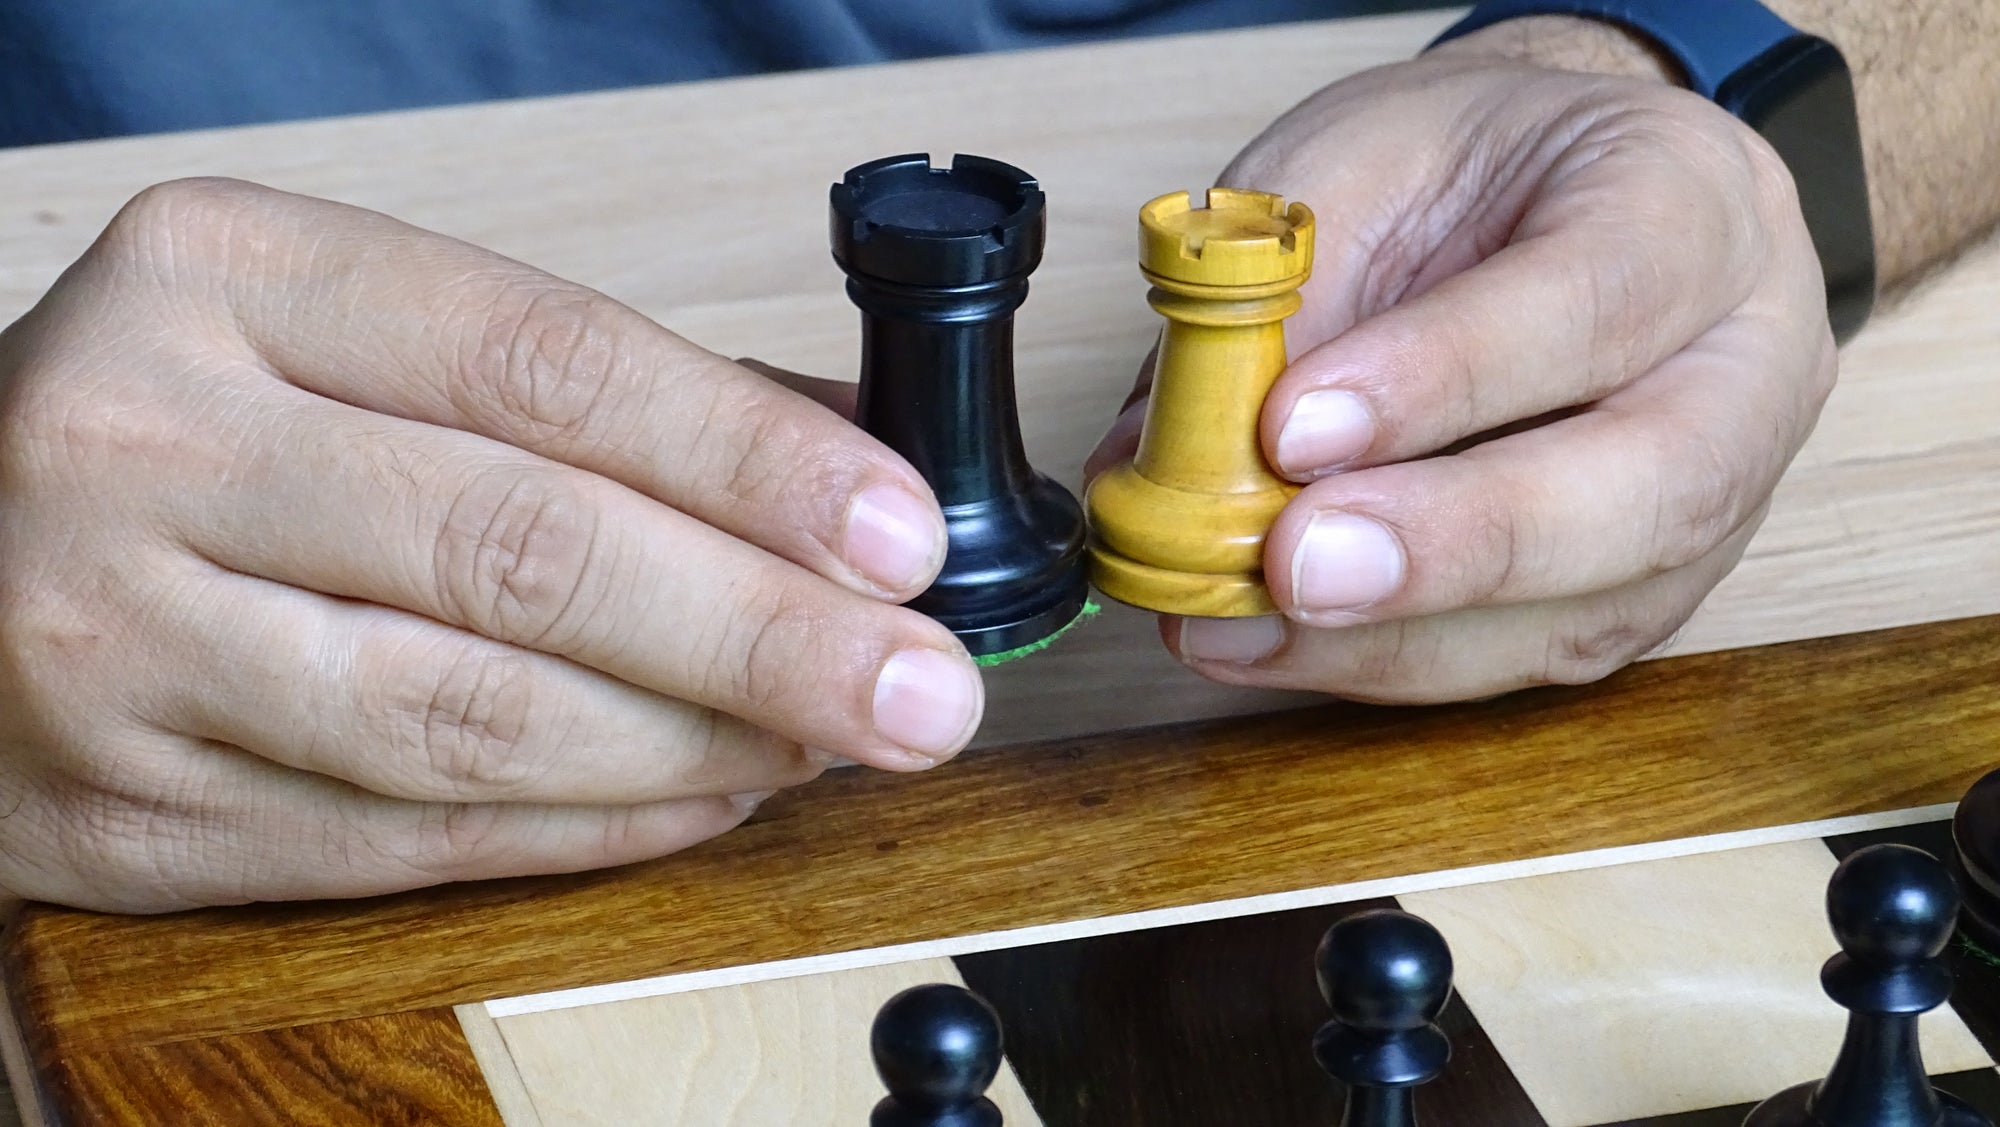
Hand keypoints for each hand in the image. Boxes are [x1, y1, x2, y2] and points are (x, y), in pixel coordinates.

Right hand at [0, 179, 980, 911]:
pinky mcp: (125, 810)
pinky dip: (591, 826)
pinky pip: (412, 837)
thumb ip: (575, 388)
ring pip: (476, 718)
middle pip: (526, 553)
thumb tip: (833, 460)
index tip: (898, 533)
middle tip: (918, 682)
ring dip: (696, 744)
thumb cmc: (188, 428)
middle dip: (765, 632)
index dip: (752, 460)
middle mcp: (151, 445)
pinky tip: (706, 796)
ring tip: (828, 736)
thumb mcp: (341, 332)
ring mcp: (118, 640)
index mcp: (226, 277)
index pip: (547, 366)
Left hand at [1089, 25, 1833, 702]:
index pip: (1600, 298)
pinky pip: (1522, 660)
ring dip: (1396, 636)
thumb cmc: (1467, 172)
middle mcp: (1743, 369)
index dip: (1446, 375)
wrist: (1545, 201)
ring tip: (1239, 621)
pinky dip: (1384, 662)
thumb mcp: (1362, 162)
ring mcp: (1710, 502)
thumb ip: (1282, 296)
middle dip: (1452, 544)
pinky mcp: (1636, 596)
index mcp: (1696, 204)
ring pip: (1587, 610)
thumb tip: (1162, 457)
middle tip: (1291, 564)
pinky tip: (1273, 642)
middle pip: (1647, 491)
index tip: (1294, 425)